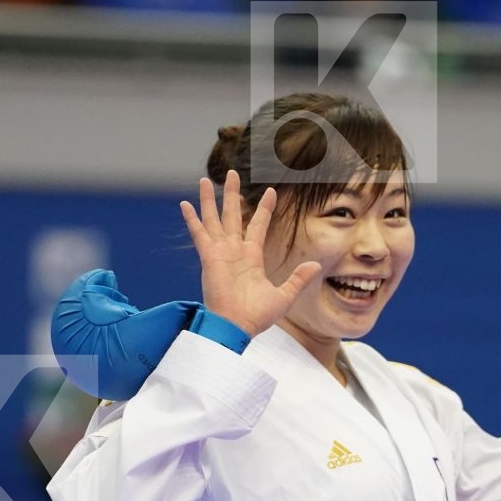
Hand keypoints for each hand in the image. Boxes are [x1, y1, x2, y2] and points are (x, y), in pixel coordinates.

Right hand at [180, 170, 320, 336]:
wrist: (237, 327)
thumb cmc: (257, 317)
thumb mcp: (284, 296)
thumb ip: (298, 279)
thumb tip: (316, 265)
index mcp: (251, 257)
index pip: (257, 225)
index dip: (263, 208)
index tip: (270, 191)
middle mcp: (234, 251)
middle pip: (232, 215)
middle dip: (232, 194)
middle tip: (232, 173)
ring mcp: (220, 253)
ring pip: (214, 219)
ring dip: (209, 199)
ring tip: (204, 178)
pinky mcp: (209, 257)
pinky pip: (199, 234)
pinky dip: (192, 219)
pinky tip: (184, 203)